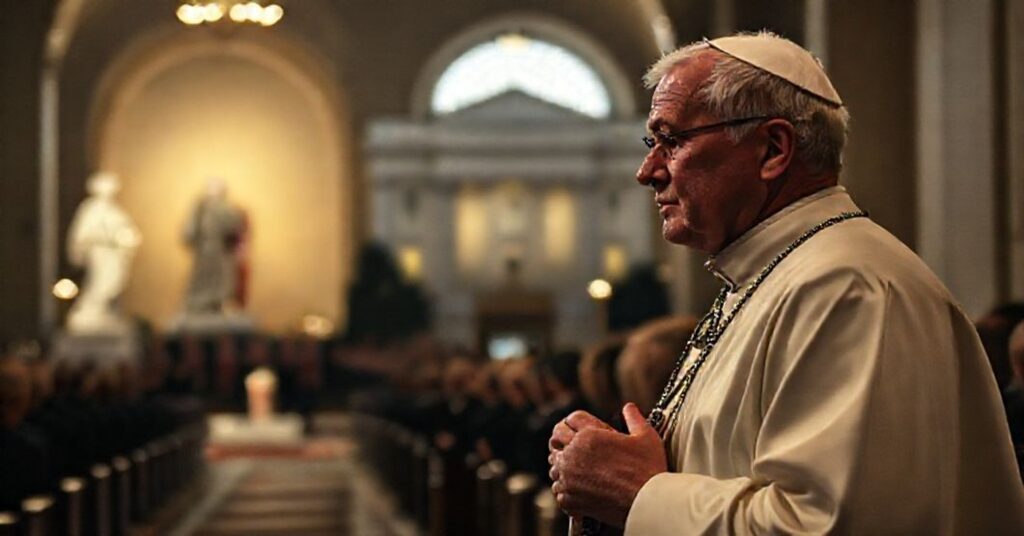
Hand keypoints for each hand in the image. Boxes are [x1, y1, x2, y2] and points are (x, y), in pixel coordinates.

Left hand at [551, 403, 666, 527]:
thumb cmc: (648, 469)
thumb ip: (634, 418)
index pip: (571, 420)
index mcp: (589, 435)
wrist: (646, 502)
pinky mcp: (570, 499)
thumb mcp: (646, 436)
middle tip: (570, 446)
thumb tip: (629, 408)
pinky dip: (566, 491)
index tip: (577, 428)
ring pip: (554, 467)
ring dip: (563, 467)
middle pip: (555, 439)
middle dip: (562, 440)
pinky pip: (559, 492)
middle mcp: (574, 454)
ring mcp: (569, 477)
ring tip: (575, 471)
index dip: (575, 422)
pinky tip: (578, 491)